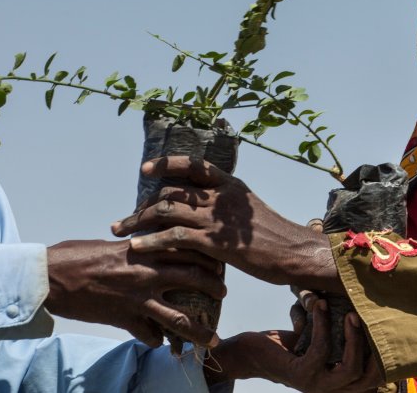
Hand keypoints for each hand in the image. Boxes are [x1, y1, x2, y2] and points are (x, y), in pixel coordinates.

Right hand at [44, 239, 225, 347]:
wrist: (49, 276)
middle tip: (223, 293)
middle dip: (214, 287)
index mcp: (145, 249)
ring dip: (199, 330)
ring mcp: (138, 298)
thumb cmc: (77, 255)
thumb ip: (137, 248)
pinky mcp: (124, 319)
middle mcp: (147, 273)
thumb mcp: (113, 244)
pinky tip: (160, 344)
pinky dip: (156, 341)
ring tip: (213, 339)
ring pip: (179, 318)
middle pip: (194, 278)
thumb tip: (151, 247)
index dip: (207, 255)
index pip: (187, 248)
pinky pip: (149, 336)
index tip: (217, 261)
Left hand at [110, 156, 342, 292]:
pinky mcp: (215, 241)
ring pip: (167, 210)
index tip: (145, 169)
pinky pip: (175, 237)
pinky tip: (139, 247)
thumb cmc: (274, 237)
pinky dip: (153, 241)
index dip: (166, 164)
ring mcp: (217, 218)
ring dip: (139, 221)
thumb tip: (206, 210)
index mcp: (230, 184)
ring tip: (121, 232)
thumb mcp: (251, 211)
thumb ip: (227, 206)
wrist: (294, 252)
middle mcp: (220, 196)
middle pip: (172, 191)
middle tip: (123, 220)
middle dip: (143, 205)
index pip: (193, 165)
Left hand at [203, 294, 383, 391]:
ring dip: (353, 338)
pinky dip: (323, 325)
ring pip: (349, 368)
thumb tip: (364, 301)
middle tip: (369, 316)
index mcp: (339, 378)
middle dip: (376, 348)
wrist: (249, 352)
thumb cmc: (286, 343)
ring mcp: (315, 384)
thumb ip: (339, 330)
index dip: (387, 356)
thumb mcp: (318, 336)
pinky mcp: (299, 375)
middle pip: (368, 376)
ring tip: (351, 313)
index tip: (391, 326)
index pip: (373, 375)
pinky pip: (320, 351)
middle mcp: (330, 387)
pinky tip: (319, 305)